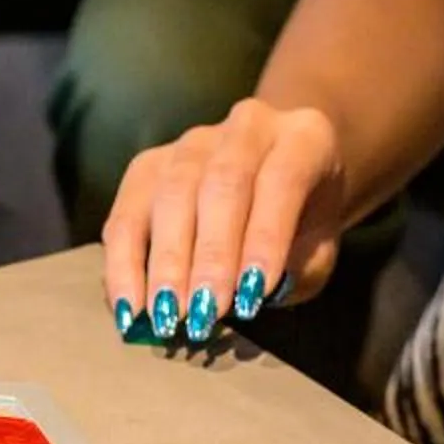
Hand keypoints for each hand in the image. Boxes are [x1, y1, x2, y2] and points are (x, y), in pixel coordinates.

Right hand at [100, 100, 346, 345]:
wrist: (286, 179)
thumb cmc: (305, 223)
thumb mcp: (319, 248)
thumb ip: (296, 269)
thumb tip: (244, 296)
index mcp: (303, 138)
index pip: (281, 180)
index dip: (265, 237)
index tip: (252, 296)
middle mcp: (246, 128)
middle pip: (221, 183)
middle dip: (210, 256)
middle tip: (203, 312)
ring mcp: (191, 143)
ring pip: (170, 194)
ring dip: (167, 262)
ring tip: (166, 316)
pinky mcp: (148, 166)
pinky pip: (126, 214)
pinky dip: (124, 264)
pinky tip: (130, 306)